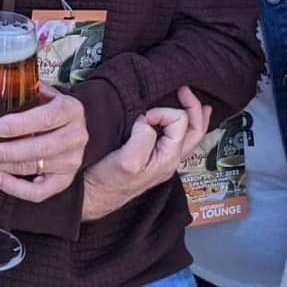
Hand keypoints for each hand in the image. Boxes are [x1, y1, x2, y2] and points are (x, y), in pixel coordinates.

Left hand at [0, 86, 87, 201]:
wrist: (75, 128)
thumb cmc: (52, 109)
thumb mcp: (46, 94)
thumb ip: (26, 91)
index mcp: (71, 110)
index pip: (47, 118)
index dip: (21, 124)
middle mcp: (75, 137)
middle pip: (39, 148)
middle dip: (6, 152)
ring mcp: (71, 161)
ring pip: (33, 168)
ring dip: (1, 167)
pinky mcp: (64, 181)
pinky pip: (39, 192)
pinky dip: (16, 188)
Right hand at [82, 86, 210, 220]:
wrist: (90, 197)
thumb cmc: (106, 182)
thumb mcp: (127, 160)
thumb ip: (143, 137)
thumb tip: (146, 121)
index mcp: (168, 158)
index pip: (180, 121)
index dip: (163, 111)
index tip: (144, 116)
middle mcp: (168, 160)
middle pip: (196, 130)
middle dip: (194, 107)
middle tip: (184, 89)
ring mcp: (160, 161)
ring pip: (188, 136)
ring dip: (191, 116)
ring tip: (189, 99)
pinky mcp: (149, 160)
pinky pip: (174, 140)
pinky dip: (179, 125)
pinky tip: (175, 119)